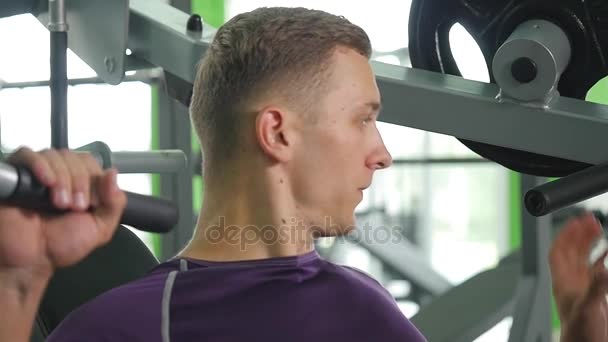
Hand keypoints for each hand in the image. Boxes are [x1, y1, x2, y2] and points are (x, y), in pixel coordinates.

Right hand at [0, 146, 125, 283]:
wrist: (30, 260)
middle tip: (74, 207)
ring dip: (63, 178)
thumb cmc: (63, 244)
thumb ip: (114, 203)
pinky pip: (27, 155)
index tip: (90, 205)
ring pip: (55, 155)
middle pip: (74, 157)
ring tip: (58, 204)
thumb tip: (113, 172)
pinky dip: (40, 165)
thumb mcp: (100, 228)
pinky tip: (46, 182)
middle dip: (79, 181)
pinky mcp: (15, 175)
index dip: (94, 179)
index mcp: (81, 183)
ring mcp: (37, 172)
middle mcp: (60, 174)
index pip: (91, 163)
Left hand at [549, 213, 607, 341]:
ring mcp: (580, 287)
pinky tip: (607, 252)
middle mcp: (570, 282)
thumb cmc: (581, 333)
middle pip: (570, 250)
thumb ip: (596, 288)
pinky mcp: (592, 294)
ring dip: (588, 243)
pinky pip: (594, 270)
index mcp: (563, 282)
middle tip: (589, 218)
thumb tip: (603, 268)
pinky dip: (600, 258)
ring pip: (582, 258)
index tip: (575, 220)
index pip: (558, 251)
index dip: (565, 235)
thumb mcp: (589, 307)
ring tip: (598, 227)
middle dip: (578, 234)